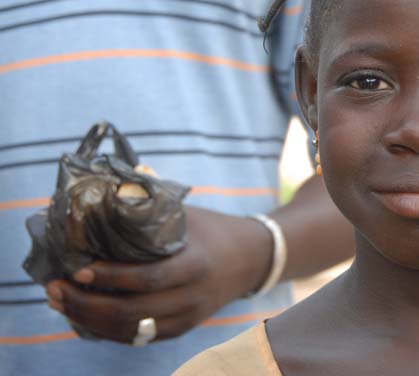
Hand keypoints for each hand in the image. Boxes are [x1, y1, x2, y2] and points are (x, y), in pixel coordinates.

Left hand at [45, 206, 272, 343]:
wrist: (250, 258)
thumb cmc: (211, 229)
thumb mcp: (185, 214)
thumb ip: (149, 209)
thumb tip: (102, 193)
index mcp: (195, 265)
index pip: (148, 279)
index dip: (110, 278)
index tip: (78, 270)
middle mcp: (192, 297)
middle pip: (132, 312)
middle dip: (86, 303)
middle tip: (56, 288)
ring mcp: (187, 317)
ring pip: (130, 331)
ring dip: (89, 319)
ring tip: (61, 302)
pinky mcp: (181, 328)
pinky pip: (138, 338)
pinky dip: (106, 330)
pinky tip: (83, 316)